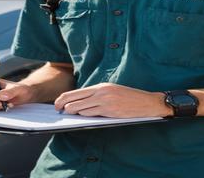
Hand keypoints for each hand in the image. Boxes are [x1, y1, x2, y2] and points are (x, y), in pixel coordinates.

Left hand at [54, 83, 171, 117]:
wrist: (146, 102)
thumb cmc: (129, 97)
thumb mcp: (111, 90)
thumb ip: (96, 95)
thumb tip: (78, 103)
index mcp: (100, 86)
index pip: (76, 92)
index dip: (63, 98)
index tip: (57, 104)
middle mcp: (101, 93)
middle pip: (74, 100)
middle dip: (63, 107)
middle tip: (58, 112)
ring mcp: (105, 102)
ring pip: (80, 109)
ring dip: (74, 113)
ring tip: (69, 115)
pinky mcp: (109, 112)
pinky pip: (90, 115)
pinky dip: (84, 117)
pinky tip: (82, 117)